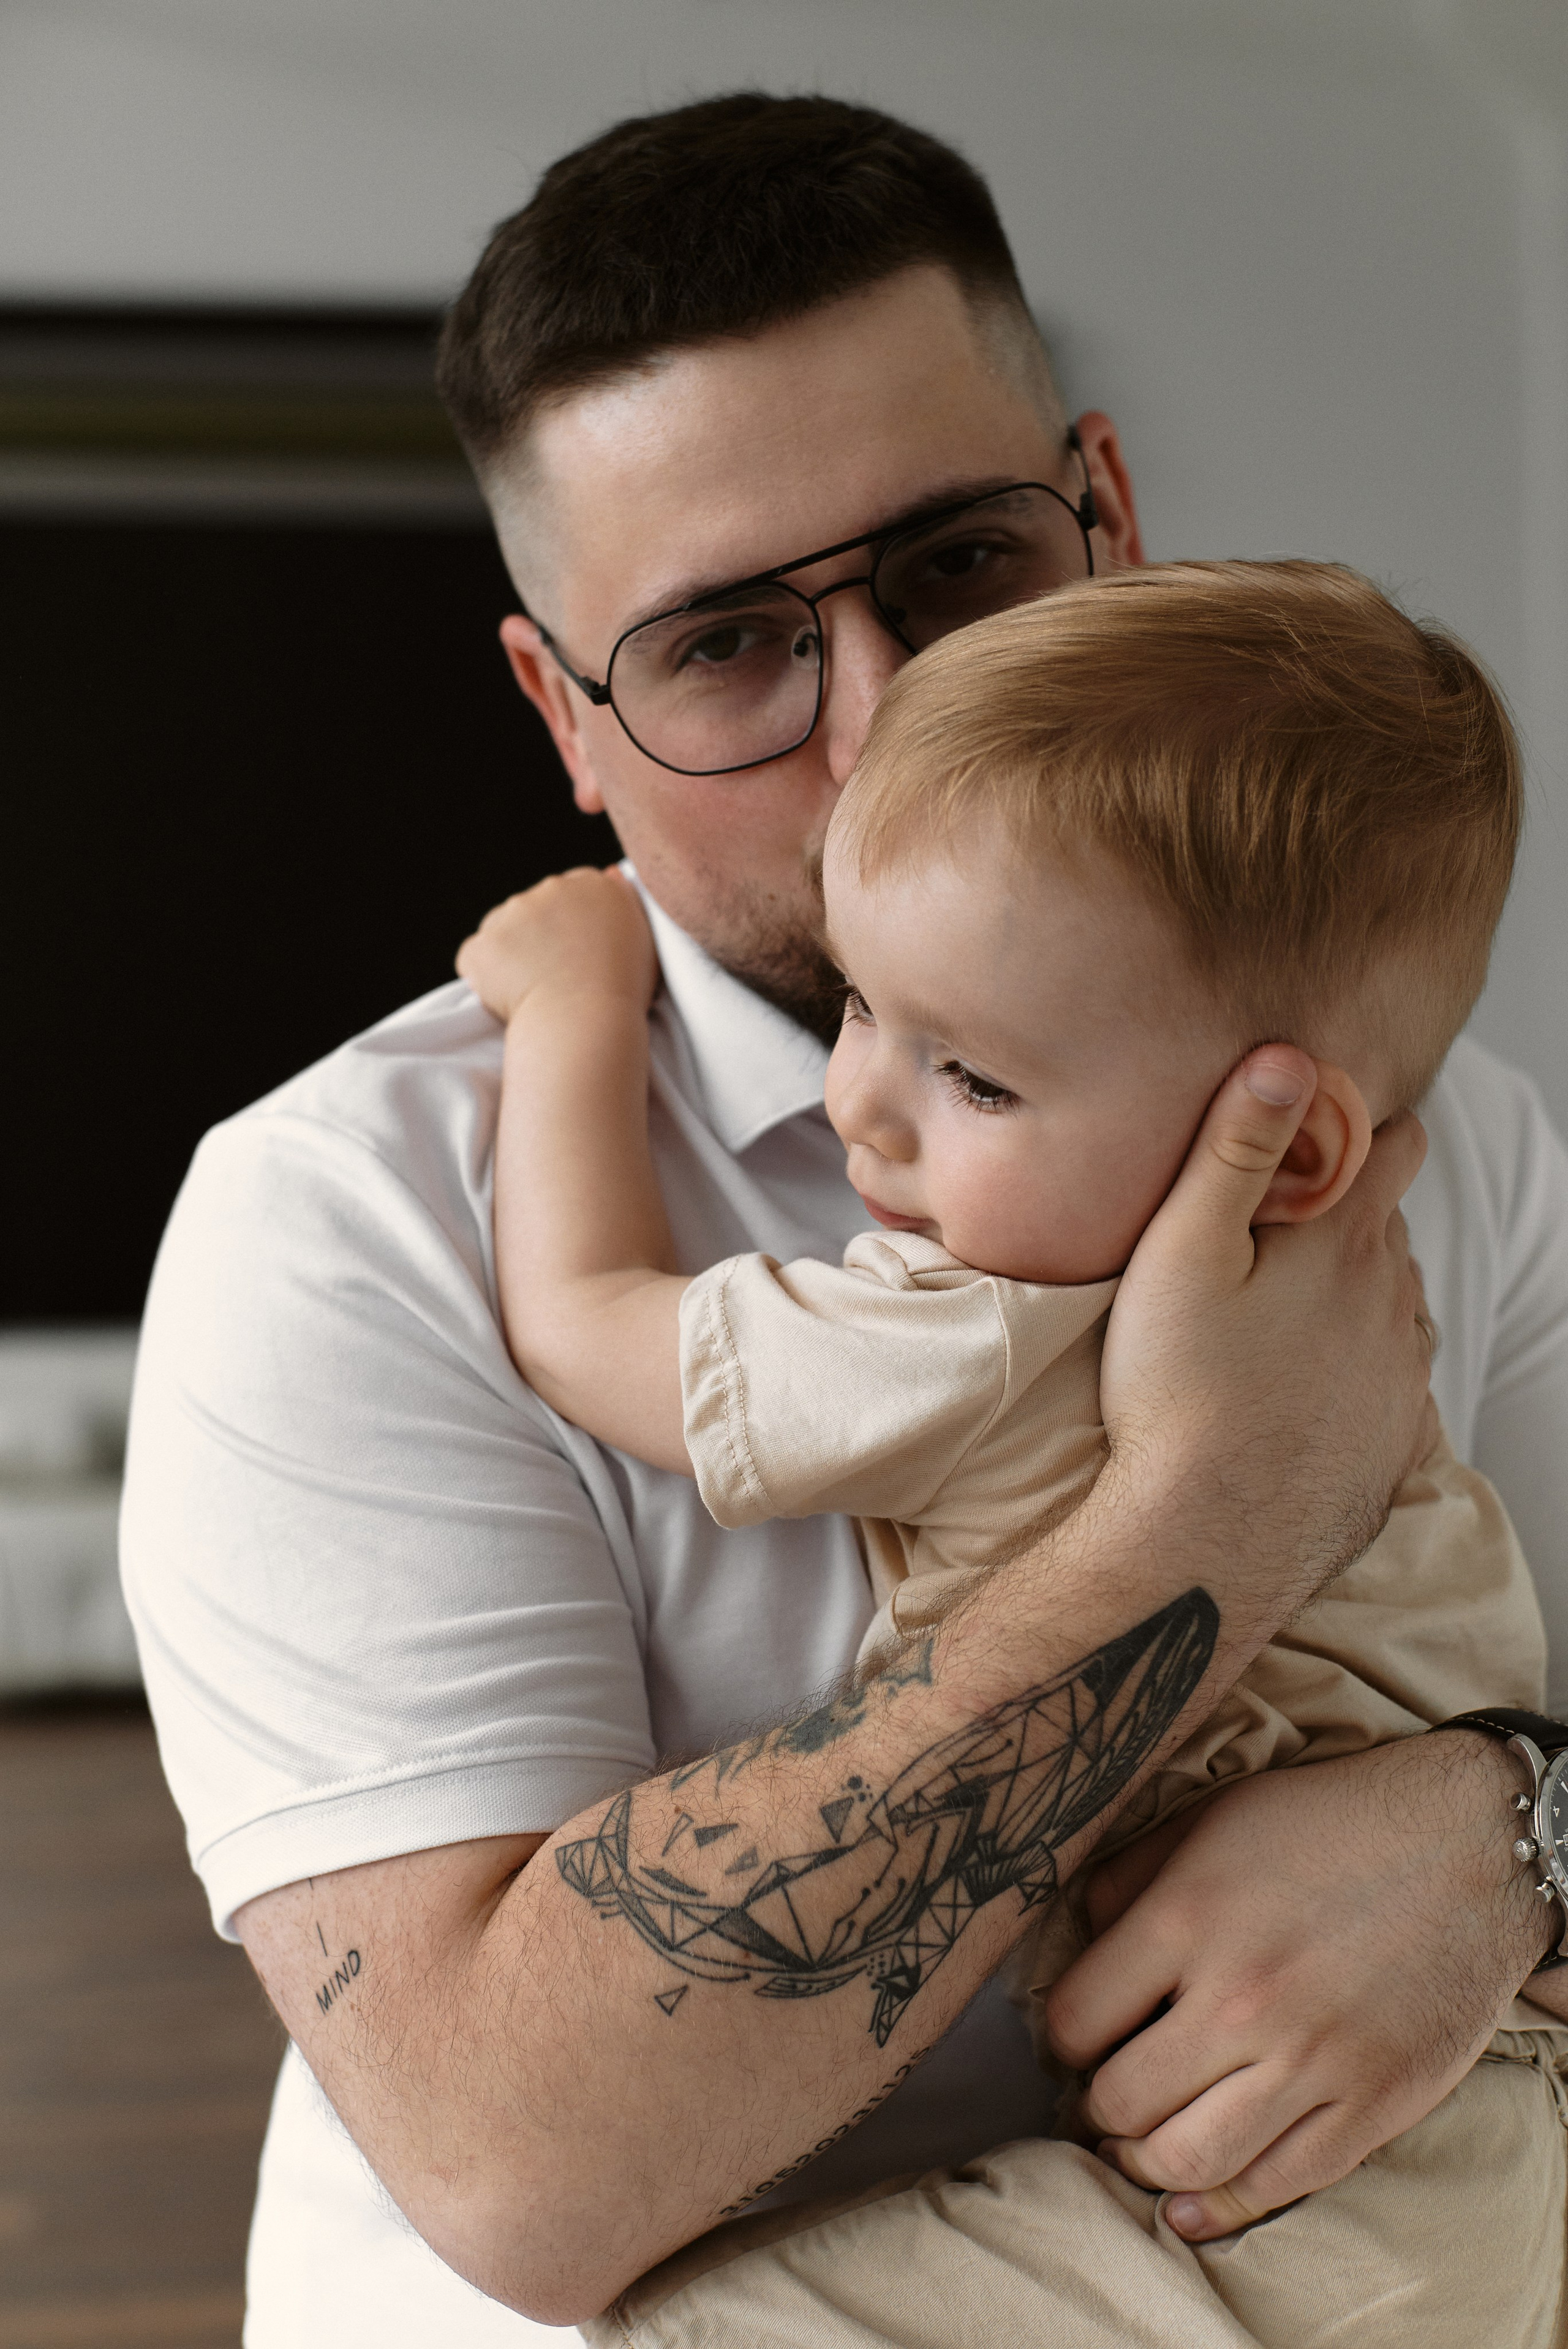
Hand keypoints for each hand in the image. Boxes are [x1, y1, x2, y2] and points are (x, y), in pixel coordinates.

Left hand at [456, 866, 657, 1023]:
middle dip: (540, 937)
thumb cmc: (623, 990)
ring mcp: (511, 914)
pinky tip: (510, 1000)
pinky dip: (486, 980)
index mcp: (593, 885)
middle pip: (536, 908)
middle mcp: (550, 889)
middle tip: (558, 976)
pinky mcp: (481, 945)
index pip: (574, 894)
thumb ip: (625, 901)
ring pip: (503, 930)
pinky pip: (476, 960)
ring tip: (536, 991)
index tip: (579, 955)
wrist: (585, 1021)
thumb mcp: (644, 938)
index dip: (573, 927)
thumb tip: (609, 873)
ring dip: (512, 955)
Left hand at [1044, 1733, 1556, 2239]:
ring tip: (1136, 2147)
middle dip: (1096, 2107)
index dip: (1062, 2037)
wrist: (1470, 1846)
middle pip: (1121, 2101)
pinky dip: (1220, 2207)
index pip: (1076, 2019)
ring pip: (1188, 2160)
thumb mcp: (1208, 1821)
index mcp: (1187, 1918)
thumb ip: (1129, 1882)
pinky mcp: (1370, 2106)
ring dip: (1144, 2165)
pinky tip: (1189, 2203)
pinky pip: (1277, 2184)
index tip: (1076, 2038)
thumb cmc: (1328, 1824)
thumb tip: (1078, 1946)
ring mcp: (1310, 2062)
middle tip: (1100, 2098)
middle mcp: (1242, 2000)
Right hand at [1098, 1047, 1432, 1632]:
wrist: (1207, 1541)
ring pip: (1390, 1296)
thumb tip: (1286, 1057)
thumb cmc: (1177, 1392)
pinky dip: (1350, 1358)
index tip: (1288, 1141)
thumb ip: (1235, 1148)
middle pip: (1387, 1220)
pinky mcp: (1392, 1437)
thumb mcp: (1184, 1252)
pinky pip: (1385, 1370)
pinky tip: (1289, 1378)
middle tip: (1256, 1230)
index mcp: (1348, 1243)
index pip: (1396, 1141)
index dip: (1347, 1125)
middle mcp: (1394, 1301)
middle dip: (1339, 1207)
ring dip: (1346, 1287)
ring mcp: (1401, 1374)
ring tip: (1265, 1311)